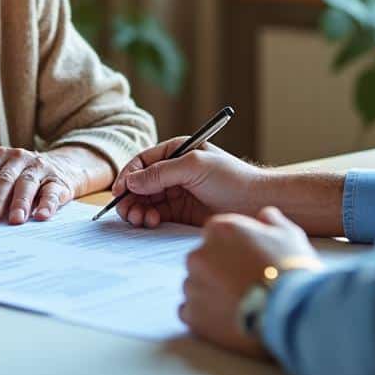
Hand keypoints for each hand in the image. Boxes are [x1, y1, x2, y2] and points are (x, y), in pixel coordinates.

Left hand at [0, 146, 106, 224]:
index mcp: (1, 156)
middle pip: (4, 180)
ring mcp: (40, 167)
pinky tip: (41, 216)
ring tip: (15, 220)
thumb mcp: (6, 178)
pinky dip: (46, 205)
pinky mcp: (58, 180)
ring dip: (19, 203)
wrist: (62, 167)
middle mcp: (19, 157)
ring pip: (26, 184)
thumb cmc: (23, 180)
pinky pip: (51, 192)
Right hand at [111, 137, 268, 227]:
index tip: (120, 192)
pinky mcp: (180, 213)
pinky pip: (156, 214)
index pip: (143, 161)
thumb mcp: (195, 167)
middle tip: (129, 212)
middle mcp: (173, 171)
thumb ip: (161, 172)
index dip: (128, 175)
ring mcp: (176, 192)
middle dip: (131, 197)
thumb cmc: (231, 178)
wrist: (255, 203)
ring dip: (138, 210)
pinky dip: (149, 219)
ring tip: (142, 219)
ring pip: (145, 201)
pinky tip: (153, 222)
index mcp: (177, 152)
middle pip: (140, 183)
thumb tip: (131, 180)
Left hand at [181, 207, 320, 356]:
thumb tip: (265, 215)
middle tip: (245, 284)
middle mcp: (198, 255)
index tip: (249, 260)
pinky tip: (229, 319)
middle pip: (203, 260)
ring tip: (240, 304)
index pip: (216, 234)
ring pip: (196, 286)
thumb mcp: (289, 235)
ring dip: (212, 293)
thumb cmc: (291, 269)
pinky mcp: (192, 315)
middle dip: (220, 270)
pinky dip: (206, 316)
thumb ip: (272, 221)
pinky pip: (192, 312)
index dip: (234, 248)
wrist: (290, 312)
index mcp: (219, 229)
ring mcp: (193, 286)